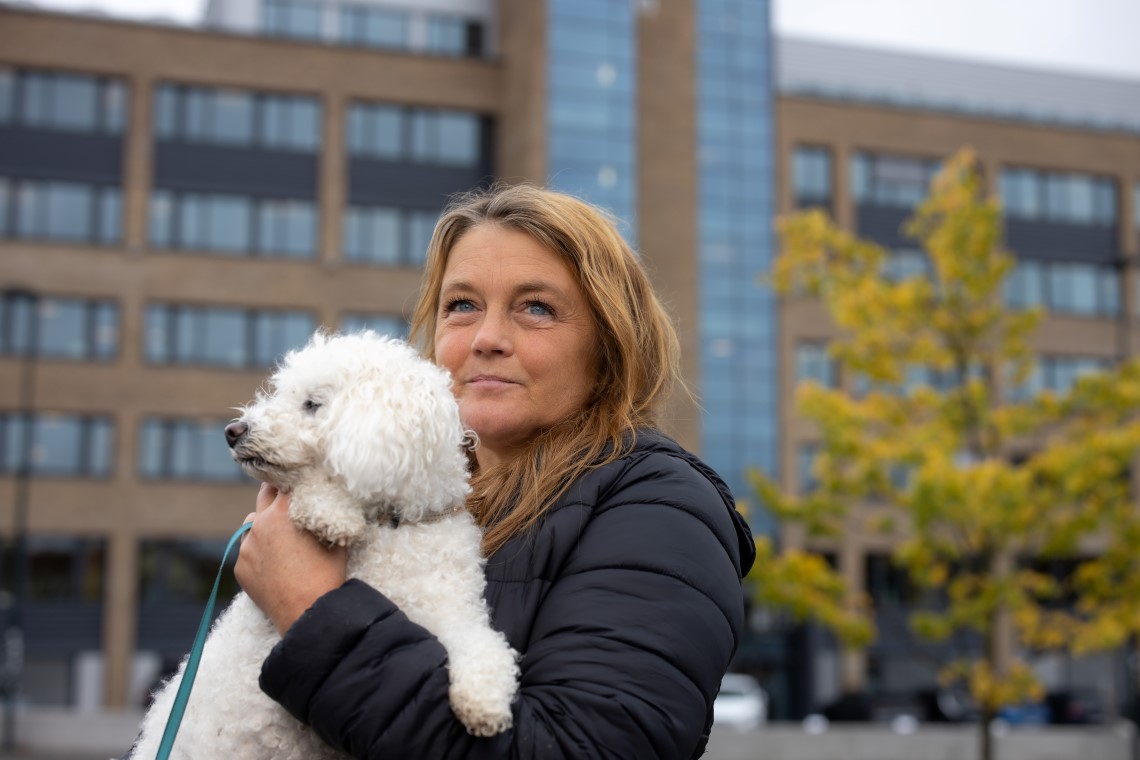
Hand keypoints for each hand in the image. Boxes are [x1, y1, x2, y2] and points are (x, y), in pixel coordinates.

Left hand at [235, 483, 347, 635]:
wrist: (309, 613)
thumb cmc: (327, 574)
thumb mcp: (335, 537)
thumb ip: (324, 514)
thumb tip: (327, 501)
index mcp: (284, 510)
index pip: (284, 481)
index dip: (294, 480)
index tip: (299, 482)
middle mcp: (260, 523)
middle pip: (264, 494)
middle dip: (276, 495)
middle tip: (289, 501)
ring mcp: (247, 546)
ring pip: (252, 523)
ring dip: (264, 524)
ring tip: (282, 540)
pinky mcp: (240, 566)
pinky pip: (248, 550)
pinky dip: (259, 552)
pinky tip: (275, 565)